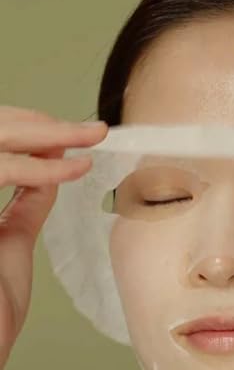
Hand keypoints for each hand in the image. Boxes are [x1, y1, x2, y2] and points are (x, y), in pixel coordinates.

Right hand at [0, 106, 107, 369]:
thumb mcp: (10, 245)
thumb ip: (24, 208)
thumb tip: (48, 176)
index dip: (25, 133)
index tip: (65, 134)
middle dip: (34, 124)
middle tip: (83, 128)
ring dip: (43, 134)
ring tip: (88, 135)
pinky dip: (41, 170)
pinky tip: (74, 166)